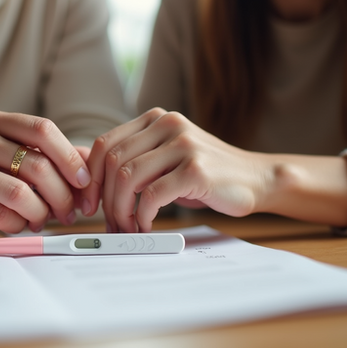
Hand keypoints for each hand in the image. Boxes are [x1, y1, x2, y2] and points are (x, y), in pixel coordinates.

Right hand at [0, 107, 90, 243]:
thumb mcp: (2, 159)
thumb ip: (42, 157)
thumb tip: (89, 163)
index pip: (42, 129)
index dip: (70, 158)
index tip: (84, 183)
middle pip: (37, 164)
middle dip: (61, 195)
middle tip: (67, 212)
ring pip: (20, 192)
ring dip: (39, 213)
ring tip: (39, 221)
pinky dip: (16, 224)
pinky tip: (15, 225)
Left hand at [83, 108, 346, 231]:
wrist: (256, 179)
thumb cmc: (205, 174)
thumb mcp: (166, 159)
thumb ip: (135, 161)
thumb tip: (90, 181)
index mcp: (155, 119)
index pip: (105, 144)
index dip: (91, 178)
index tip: (90, 204)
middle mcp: (167, 124)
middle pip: (113, 162)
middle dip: (104, 199)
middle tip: (109, 223)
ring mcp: (183, 145)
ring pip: (128, 178)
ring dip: (121, 210)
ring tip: (127, 228)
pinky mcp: (196, 169)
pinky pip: (152, 195)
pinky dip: (142, 216)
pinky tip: (146, 226)